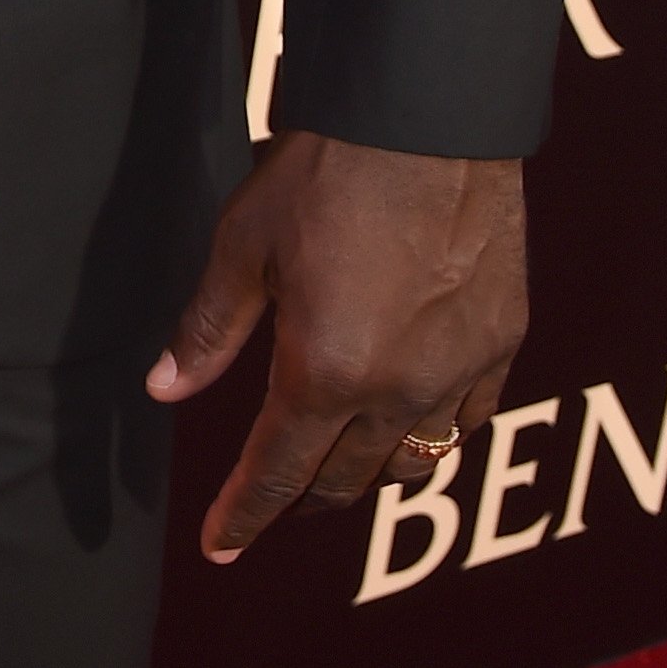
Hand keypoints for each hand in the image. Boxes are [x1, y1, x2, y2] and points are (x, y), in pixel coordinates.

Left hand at [147, 131, 526, 563]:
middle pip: (345, 480)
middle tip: (272, 504)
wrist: (429, 121)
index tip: (219, 547)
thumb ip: (208, 330)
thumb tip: (164, 388)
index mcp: (324, 373)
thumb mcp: (242, 247)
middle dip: (301, 499)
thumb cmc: (326, 173)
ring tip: (338, 472)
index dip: (243, 514)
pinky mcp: (502, 343)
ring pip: (412, 461)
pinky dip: (433, 436)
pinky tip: (411, 425)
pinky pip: (467, 420)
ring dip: (369, 477)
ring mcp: (458, 372)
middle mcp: (397, 391)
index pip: (276, 472)